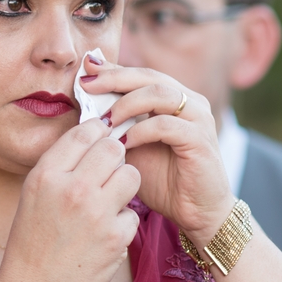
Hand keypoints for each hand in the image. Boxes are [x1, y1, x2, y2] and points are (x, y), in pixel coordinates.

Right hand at [0, 117, 141, 281]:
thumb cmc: (32, 240)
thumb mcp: (33, 194)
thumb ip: (60, 166)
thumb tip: (91, 137)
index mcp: (46, 176)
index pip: (83, 133)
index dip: (97, 131)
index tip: (100, 138)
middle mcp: (71, 190)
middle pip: (113, 148)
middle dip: (114, 156)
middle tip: (108, 170)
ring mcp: (96, 214)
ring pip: (131, 175)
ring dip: (124, 184)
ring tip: (109, 199)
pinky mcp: (116, 238)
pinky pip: (133, 213)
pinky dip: (122, 221)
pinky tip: (104, 233)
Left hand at [79, 55, 235, 244]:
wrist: (193, 211)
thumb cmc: (160, 178)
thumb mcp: (129, 146)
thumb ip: (113, 125)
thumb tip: (81, 105)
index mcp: (172, 98)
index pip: (139, 74)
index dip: (111, 70)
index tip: (84, 71)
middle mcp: (189, 101)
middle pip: (148, 76)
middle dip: (114, 78)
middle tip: (87, 85)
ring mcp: (198, 118)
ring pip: (159, 93)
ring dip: (126, 104)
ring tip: (104, 120)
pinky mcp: (200, 140)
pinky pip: (166, 125)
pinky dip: (140, 131)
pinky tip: (122, 143)